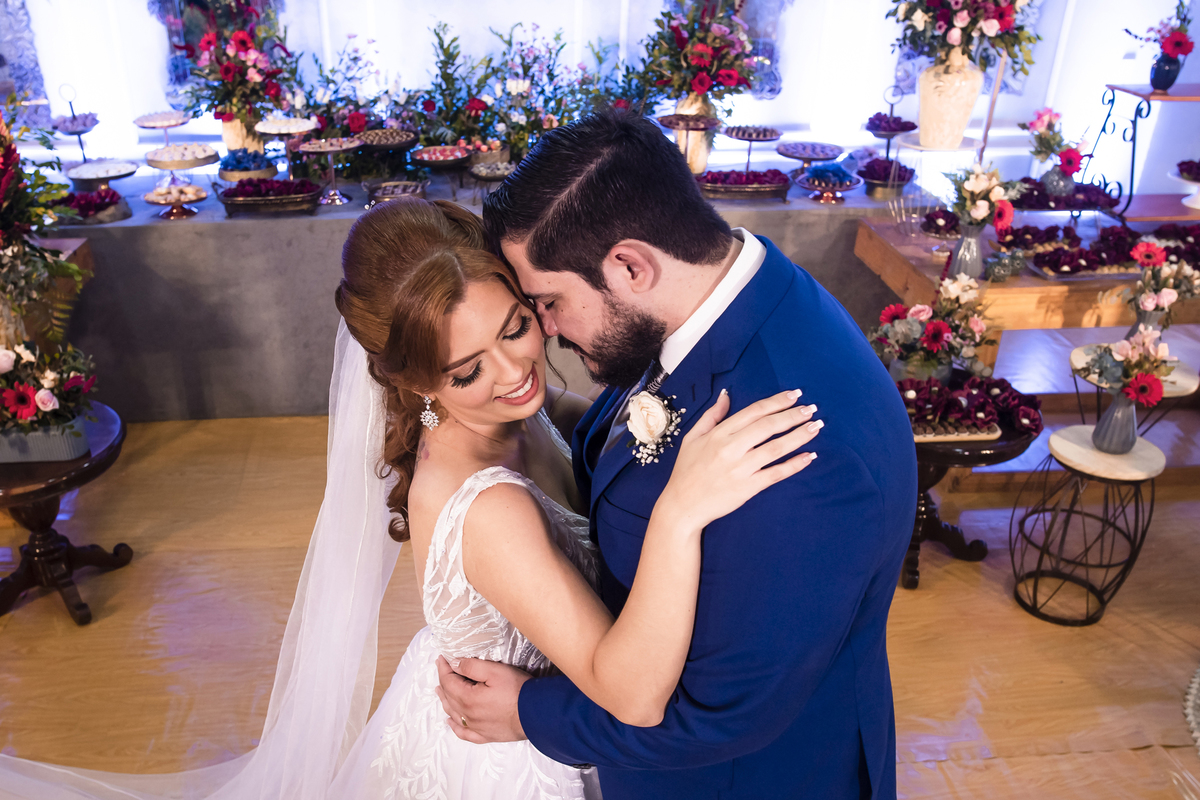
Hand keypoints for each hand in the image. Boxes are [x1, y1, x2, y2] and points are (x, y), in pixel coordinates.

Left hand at [435, 656, 530, 743]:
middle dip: (443, 681)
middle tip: (442, 669)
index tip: (441, 658)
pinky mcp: (485, 735)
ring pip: (453, 714)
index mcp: (467, 698)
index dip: (444, 668)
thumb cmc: (517, 691)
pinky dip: (454, 726)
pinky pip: (463, 733)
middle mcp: (467, 715)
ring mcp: (476, 728)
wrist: (536, 714)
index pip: (448, 681)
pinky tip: (450, 721)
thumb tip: (454, 664)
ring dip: (445, 700)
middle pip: (449, 697)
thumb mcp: (495, 671)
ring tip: (440, 691)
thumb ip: (472, 667)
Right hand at [661, 389, 820, 528]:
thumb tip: (726, 395)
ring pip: (776, 448)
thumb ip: (712, 416)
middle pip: (768, 426)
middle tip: (811, 408)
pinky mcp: (748, 487)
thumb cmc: (686, 471)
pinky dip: (794, 465)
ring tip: (816, 427)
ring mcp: (741, 468)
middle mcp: (731, 448)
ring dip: (799, 436)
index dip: (776, 402)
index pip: (753, 412)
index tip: (794, 395)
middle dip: (793, 415)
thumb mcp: (692, 438)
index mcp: (719, 434)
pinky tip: (809, 456)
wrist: (682, 505)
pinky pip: (776, 473)